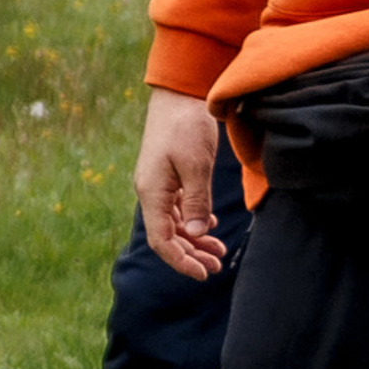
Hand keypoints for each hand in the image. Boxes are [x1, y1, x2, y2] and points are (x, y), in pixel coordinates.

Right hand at [135, 87, 226, 278]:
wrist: (179, 94)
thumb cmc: (186, 126)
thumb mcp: (196, 165)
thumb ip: (196, 202)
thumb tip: (195, 235)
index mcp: (152, 192)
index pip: (161, 240)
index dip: (180, 261)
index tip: (203, 274)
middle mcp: (151, 192)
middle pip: (167, 236)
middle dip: (191, 255)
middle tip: (216, 266)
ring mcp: (158, 184)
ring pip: (173, 224)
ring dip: (194, 240)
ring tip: (218, 250)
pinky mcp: (168, 176)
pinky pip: (177, 208)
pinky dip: (192, 221)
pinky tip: (209, 225)